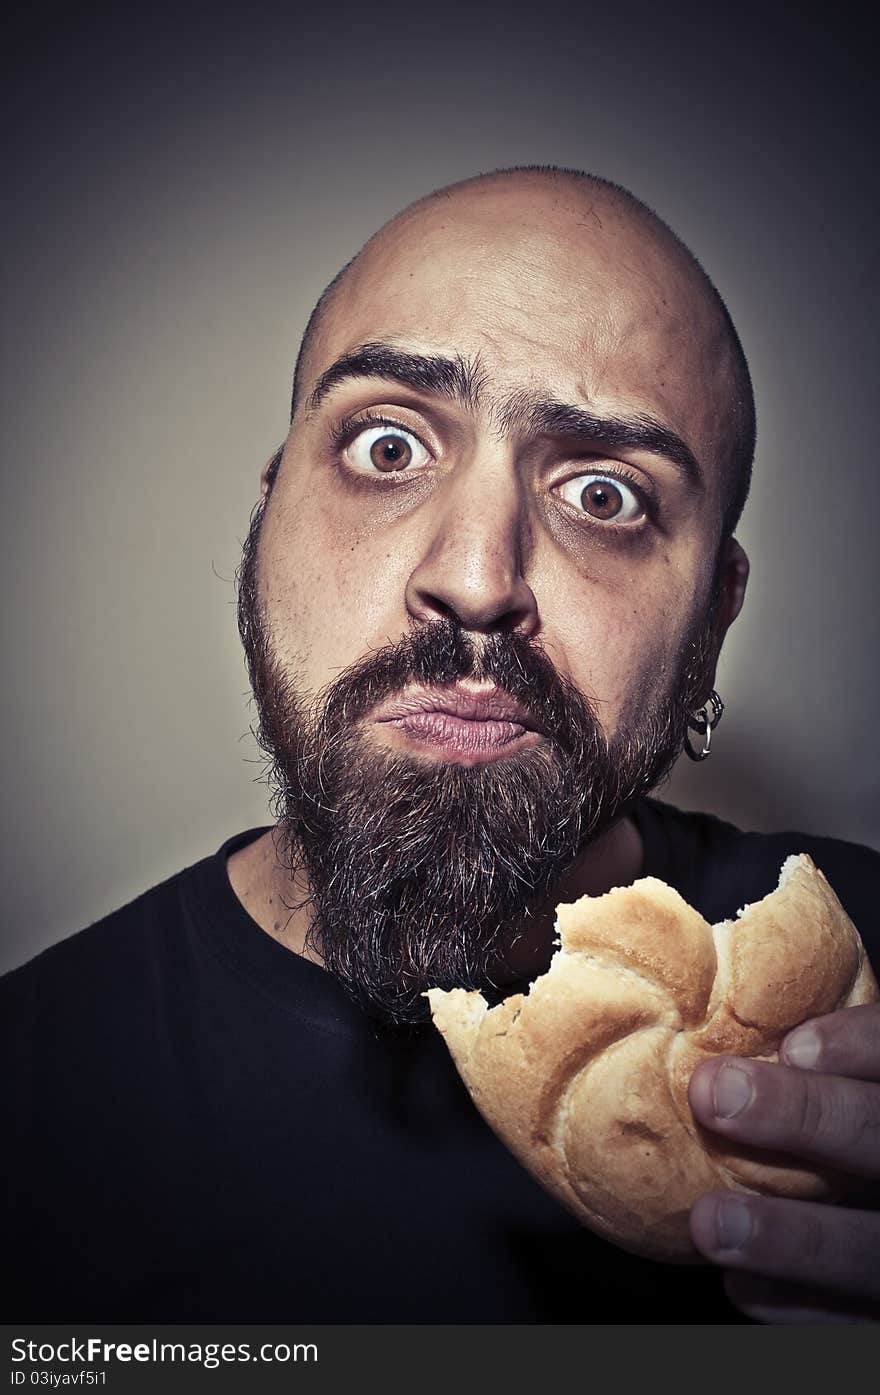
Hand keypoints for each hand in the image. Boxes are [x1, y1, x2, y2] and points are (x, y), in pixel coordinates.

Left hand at [687, 1001, 879, 1322]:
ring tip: (710, 1221)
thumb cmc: (857, 1117)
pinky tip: (740, 1284)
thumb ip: (836, 1056)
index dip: (860, 1047)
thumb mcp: (861, 1080)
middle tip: (713, 1096)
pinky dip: (801, 1303)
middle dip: (806, 1117)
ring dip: (792, 1238)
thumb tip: (744, 1029)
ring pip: (872, 1250)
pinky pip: (858, 1318)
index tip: (793, 1045)